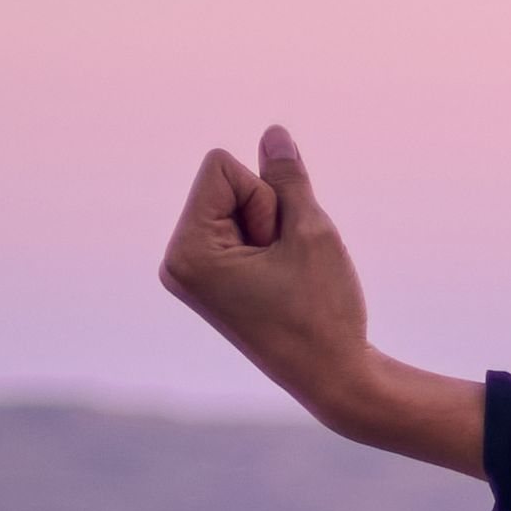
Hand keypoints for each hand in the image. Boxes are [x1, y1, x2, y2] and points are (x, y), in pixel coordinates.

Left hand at [157, 126, 488, 474]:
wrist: (334, 377)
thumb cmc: (324, 310)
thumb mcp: (311, 231)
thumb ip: (288, 178)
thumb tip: (272, 133)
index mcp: (187, 251)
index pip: (221, 167)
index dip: (266, 198)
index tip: (278, 251)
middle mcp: (177, 261)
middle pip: (225, 184)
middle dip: (266, 215)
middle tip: (285, 271)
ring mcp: (190, 273)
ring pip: (236, 206)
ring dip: (271, 231)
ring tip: (285, 280)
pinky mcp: (209, 281)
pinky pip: (239, 229)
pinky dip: (267, 244)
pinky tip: (280, 282)